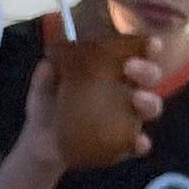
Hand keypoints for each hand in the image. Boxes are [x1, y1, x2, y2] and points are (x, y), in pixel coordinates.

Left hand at [20, 38, 167, 173]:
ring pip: (151, 108)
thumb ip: (48, 71)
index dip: (148, 47)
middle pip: (150, 77)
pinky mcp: (121, 145)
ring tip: (137, 99)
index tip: (150, 43)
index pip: (137, 54)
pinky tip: (138, 141)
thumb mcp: (44, 83)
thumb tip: (50, 62)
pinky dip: (141, 143)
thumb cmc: (49, 104)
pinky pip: (137, 145)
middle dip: (147, 70)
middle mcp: (127, 91)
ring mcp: (127, 119)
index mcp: (114, 70)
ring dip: (149, 102)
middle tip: (129, 67)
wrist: (38, 142)